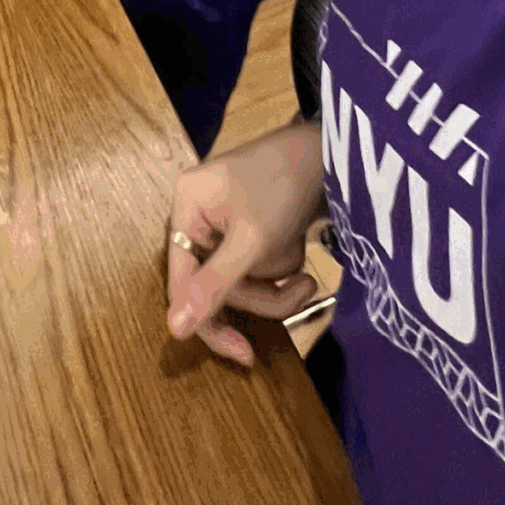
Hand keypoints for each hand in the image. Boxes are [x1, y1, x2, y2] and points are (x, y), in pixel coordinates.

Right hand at [165, 123, 327, 366]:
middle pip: (217, 285)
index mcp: (185, 209)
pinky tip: (302, 247)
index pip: (183, 282)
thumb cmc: (284, 183)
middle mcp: (198, 216)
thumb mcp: (251, 239)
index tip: (244, 354)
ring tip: (308, 270)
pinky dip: (282, 264)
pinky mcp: (250, 227)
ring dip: (277, 280)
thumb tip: (174, 329)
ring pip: (243, 281)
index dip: (208, 321)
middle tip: (302, 289)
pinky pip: (258, 266)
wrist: (330, 151)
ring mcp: (224, 222)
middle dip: (263, 292)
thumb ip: (214, 284)